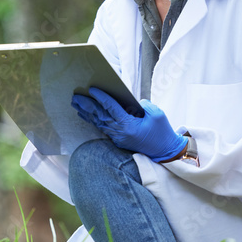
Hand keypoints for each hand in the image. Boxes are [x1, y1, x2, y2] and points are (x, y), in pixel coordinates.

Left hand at [71, 87, 187, 162]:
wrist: (165, 152)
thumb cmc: (163, 132)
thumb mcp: (157, 114)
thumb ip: (144, 105)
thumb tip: (132, 102)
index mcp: (128, 125)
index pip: (111, 108)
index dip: (101, 97)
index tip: (91, 89)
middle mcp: (120, 132)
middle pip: (99, 115)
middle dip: (86, 105)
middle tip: (75, 96)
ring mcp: (118, 137)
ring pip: (98, 122)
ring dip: (86, 112)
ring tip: (76, 104)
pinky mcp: (118, 140)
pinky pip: (102, 128)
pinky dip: (93, 120)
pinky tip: (85, 115)